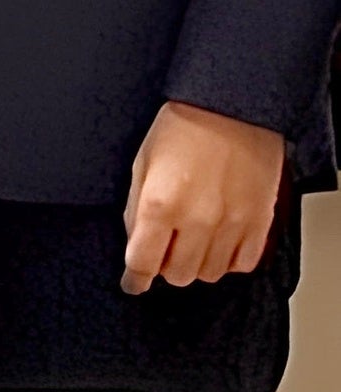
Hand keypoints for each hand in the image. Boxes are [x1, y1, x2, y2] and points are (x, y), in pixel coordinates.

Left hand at [122, 100, 285, 292]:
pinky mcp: (258, 223)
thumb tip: (135, 240)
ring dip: (195, 265)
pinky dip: (227, 260)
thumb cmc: (183, 128)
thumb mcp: (142, 163)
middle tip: (162, 249)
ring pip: (209, 274)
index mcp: (160, 204)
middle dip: (163, 266)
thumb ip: (135, 207)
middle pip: (177, 274)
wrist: (232, 109)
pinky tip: (218, 242)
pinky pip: (242, 263)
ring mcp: (232, 225)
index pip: (142, 262)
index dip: (134, 278)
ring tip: (190, 242)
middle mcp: (197, 221)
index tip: (133, 282)